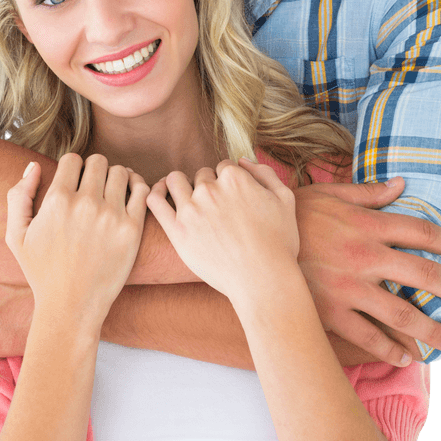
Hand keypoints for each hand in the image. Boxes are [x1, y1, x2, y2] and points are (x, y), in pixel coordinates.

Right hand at [6, 153, 148, 322]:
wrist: (71, 306)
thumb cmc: (42, 272)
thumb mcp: (16, 236)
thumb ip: (19, 196)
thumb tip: (34, 165)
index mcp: (57, 200)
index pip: (72, 159)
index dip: (72, 168)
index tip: (75, 182)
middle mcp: (85, 204)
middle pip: (98, 161)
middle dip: (94, 170)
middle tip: (94, 188)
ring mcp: (111, 216)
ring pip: (121, 172)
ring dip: (116, 178)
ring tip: (111, 192)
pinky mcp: (132, 230)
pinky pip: (142, 190)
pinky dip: (137, 186)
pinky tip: (129, 196)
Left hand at [146, 158, 298, 305]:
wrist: (263, 280)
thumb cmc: (278, 243)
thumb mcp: (285, 199)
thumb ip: (265, 173)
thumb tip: (243, 160)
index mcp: (235, 178)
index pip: (223, 167)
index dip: (228, 181)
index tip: (230, 197)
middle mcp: (210, 189)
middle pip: (201, 175)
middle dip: (208, 186)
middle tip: (215, 208)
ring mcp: (191, 209)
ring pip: (175, 181)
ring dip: (182, 186)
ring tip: (189, 200)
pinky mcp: (176, 230)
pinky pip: (155, 200)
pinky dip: (155, 192)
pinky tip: (162, 195)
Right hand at [293, 178, 440, 364]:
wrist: (250, 246)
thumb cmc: (290, 216)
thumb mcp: (328, 195)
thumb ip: (367, 193)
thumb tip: (401, 185)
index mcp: (366, 224)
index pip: (423, 233)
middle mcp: (364, 256)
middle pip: (424, 275)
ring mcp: (348, 288)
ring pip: (403, 315)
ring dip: (432, 330)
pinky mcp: (330, 313)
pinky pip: (368, 338)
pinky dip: (391, 350)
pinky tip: (405, 357)